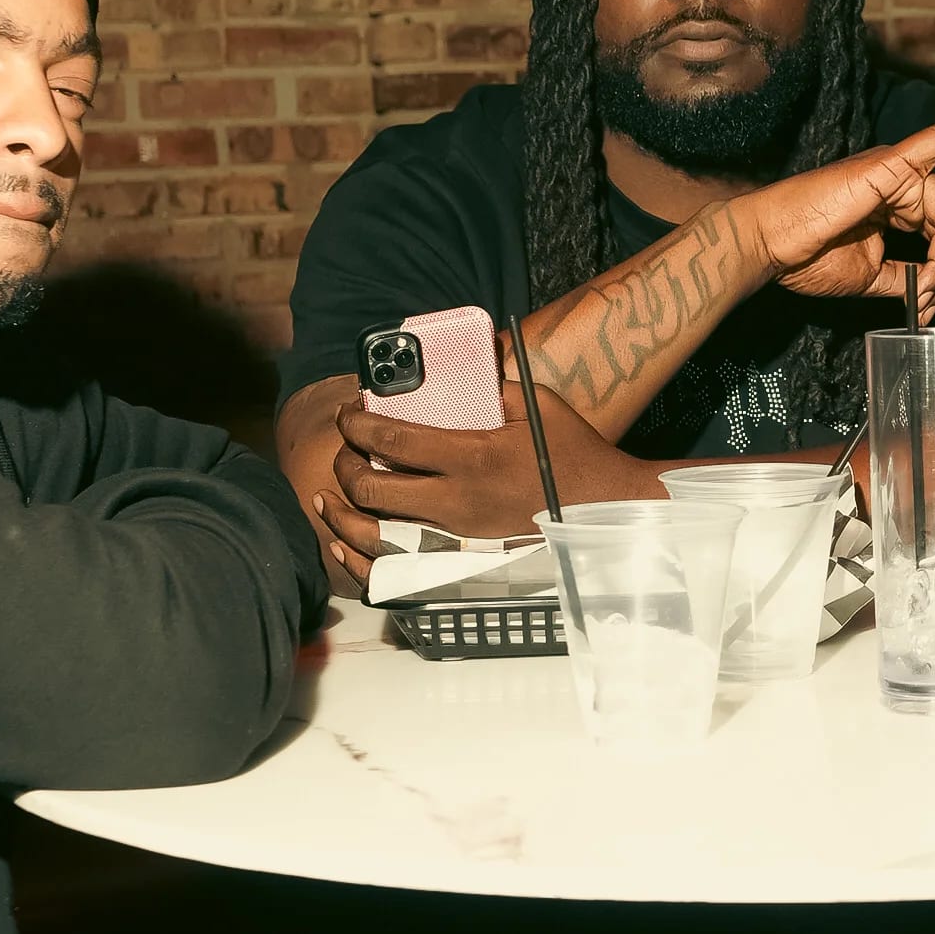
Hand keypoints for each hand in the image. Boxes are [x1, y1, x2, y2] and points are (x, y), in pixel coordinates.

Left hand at [313, 385, 656, 589]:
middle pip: (372, 488)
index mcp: (471, 455)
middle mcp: (457, 500)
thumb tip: (464, 367)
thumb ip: (493, 386)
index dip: (357, 423)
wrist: (605, 509)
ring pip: (376, 533)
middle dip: (346, 465)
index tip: (347, 413)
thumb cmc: (574, 453)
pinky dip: (363, 556)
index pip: (392, 439)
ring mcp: (457, 535)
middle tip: (348, 448)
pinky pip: (398, 566)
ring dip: (343, 514)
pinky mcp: (463, 558)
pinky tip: (348, 540)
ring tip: (329, 495)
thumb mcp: (537, 404)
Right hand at [737, 105, 934, 308]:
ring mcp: (896, 168)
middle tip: (927, 302)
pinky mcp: (890, 163)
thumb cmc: (808, 258)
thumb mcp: (871, 277)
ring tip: (924, 286)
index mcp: (895, 204)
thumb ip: (908, 278)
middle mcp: (900, 181)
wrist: (771, 246)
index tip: (926, 307)